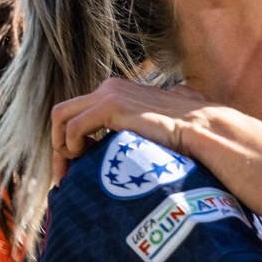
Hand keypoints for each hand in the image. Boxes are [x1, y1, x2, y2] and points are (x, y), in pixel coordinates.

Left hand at [49, 77, 215, 172]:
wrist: (205, 131)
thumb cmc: (190, 134)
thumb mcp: (158, 128)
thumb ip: (143, 127)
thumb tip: (147, 134)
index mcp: (119, 91)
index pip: (79, 111)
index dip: (70, 140)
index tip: (74, 168)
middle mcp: (110, 87)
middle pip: (62, 112)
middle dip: (57, 143)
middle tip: (63, 174)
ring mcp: (109, 94)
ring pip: (60, 117)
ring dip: (60, 146)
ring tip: (73, 169)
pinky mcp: (110, 106)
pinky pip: (73, 127)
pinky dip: (71, 146)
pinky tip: (84, 160)